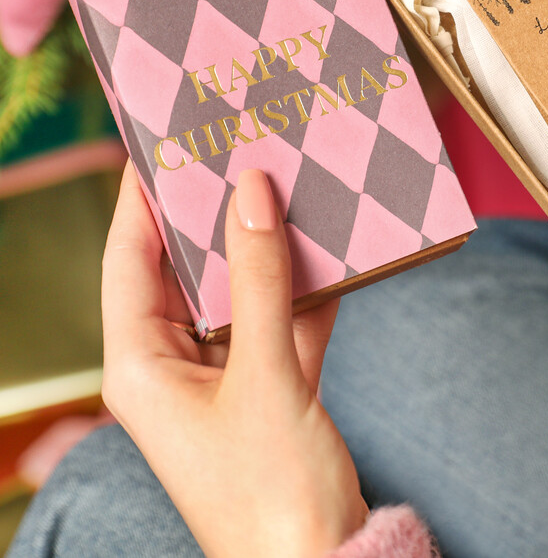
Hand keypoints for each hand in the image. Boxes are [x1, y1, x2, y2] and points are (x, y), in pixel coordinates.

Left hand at [101, 162, 366, 557]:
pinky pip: (279, 319)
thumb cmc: (274, 491)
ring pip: (238, 291)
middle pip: (185, 269)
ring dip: (264, 247)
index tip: (158, 144)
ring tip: (285, 187)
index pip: (129, 260)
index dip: (140, 198)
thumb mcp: (266, 375)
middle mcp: (174, 367)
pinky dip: (302, 288)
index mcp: (142, 368)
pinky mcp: (267, 387)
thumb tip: (249, 193)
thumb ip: (258, 279)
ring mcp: (223, 377)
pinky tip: (330, 250)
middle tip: (234, 153)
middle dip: (211, 214)